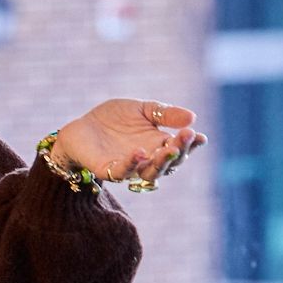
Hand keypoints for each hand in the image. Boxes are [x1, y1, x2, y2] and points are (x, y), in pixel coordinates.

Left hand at [52, 98, 205, 189]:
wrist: (81, 126)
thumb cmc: (114, 119)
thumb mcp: (143, 109)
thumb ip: (165, 113)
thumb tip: (192, 117)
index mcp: (158, 145)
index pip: (179, 148)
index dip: (191, 144)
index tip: (200, 135)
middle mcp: (147, 160)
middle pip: (169, 163)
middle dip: (180, 151)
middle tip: (188, 137)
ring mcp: (128, 167)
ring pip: (149, 172)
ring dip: (161, 162)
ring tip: (170, 149)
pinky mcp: (106, 170)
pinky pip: (121, 171)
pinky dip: (131, 163)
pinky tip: (140, 152)